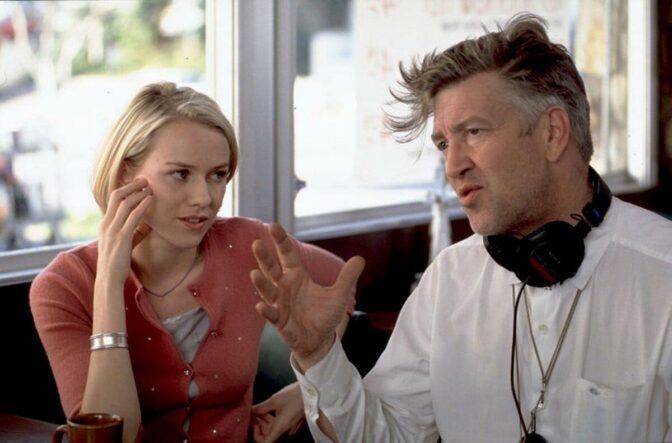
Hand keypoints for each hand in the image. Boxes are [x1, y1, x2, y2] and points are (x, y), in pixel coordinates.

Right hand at [96, 178, 152, 284]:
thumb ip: (135, 233)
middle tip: (144, 179)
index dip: (125, 189)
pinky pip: (132, 217)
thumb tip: (148, 225)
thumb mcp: (125, 244)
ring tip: (150, 187)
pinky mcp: (121, 238)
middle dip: (131, 185)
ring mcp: (113, 230)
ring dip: (138, 193)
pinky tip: (150, 200)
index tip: (138, 183)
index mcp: (105, 224)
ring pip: (125, 204)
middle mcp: (106, 224)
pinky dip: (142, 206)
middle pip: (117, 196)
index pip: (113, 200)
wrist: (108, 279)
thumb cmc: (117, 263)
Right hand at [250, 223, 364, 368]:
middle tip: (257, 243)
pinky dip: (266, 311)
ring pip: (268, 291)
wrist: (320, 340)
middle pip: (272, 269)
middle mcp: (285, 287)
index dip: (281, 241)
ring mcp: (280, 304)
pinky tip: (260, 306)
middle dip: (264, 257)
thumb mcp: (339, 294)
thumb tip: (360, 258)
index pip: (287, 255)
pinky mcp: (280, 321)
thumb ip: (347, 276)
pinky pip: (271, 315)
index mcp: (297, 277)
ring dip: (261, 283)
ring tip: (254, 273)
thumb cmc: (324, 315)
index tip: (273, 226)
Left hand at [251, 383, 304, 442]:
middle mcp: (286, 430)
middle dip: (259, 424)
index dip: (256, 434)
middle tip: (254, 412)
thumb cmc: (295, 395)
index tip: (253, 422)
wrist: (313, 391)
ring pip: (274, 428)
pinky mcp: (294, 421)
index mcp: (280, 428)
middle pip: (268, 434)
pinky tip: (271, 408)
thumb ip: (260, 408)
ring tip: (261, 408)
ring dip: (265, 420)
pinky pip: (281, 424)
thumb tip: (250, 411)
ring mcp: (291, 427)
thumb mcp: (274, 400)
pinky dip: (273, 418)